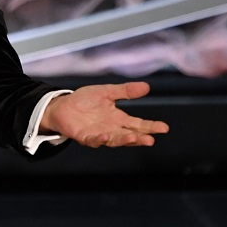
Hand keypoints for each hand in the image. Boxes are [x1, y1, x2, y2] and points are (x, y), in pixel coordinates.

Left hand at [40, 82, 168, 147]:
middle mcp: (111, 129)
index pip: (138, 124)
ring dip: (123, 140)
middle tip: (151, 139)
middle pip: (129, 135)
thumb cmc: (84, 100)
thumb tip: (146, 86)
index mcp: (118, 119)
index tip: (164, 128)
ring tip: (133, 138)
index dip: (151, 127)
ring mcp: (99, 134)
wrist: (63, 105)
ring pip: (114, 140)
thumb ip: (125, 91)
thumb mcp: (106, 92)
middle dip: (140, 138)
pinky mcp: (85, 136)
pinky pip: (94, 140)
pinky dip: (100, 139)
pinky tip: (106, 136)